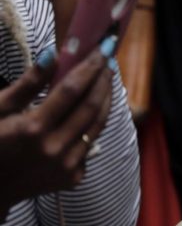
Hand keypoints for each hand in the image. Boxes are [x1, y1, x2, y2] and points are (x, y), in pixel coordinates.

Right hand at [0, 47, 113, 214]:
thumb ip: (27, 84)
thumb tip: (52, 54)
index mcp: (33, 129)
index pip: (72, 91)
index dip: (90, 67)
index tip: (103, 48)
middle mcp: (55, 148)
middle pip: (91, 106)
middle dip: (104, 80)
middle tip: (109, 59)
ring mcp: (67, 166)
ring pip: (98, 125)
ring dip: (105, 99)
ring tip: (106, 78)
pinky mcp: (74, 177)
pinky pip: (90, 143)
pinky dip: (93, 123)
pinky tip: (92, 107)